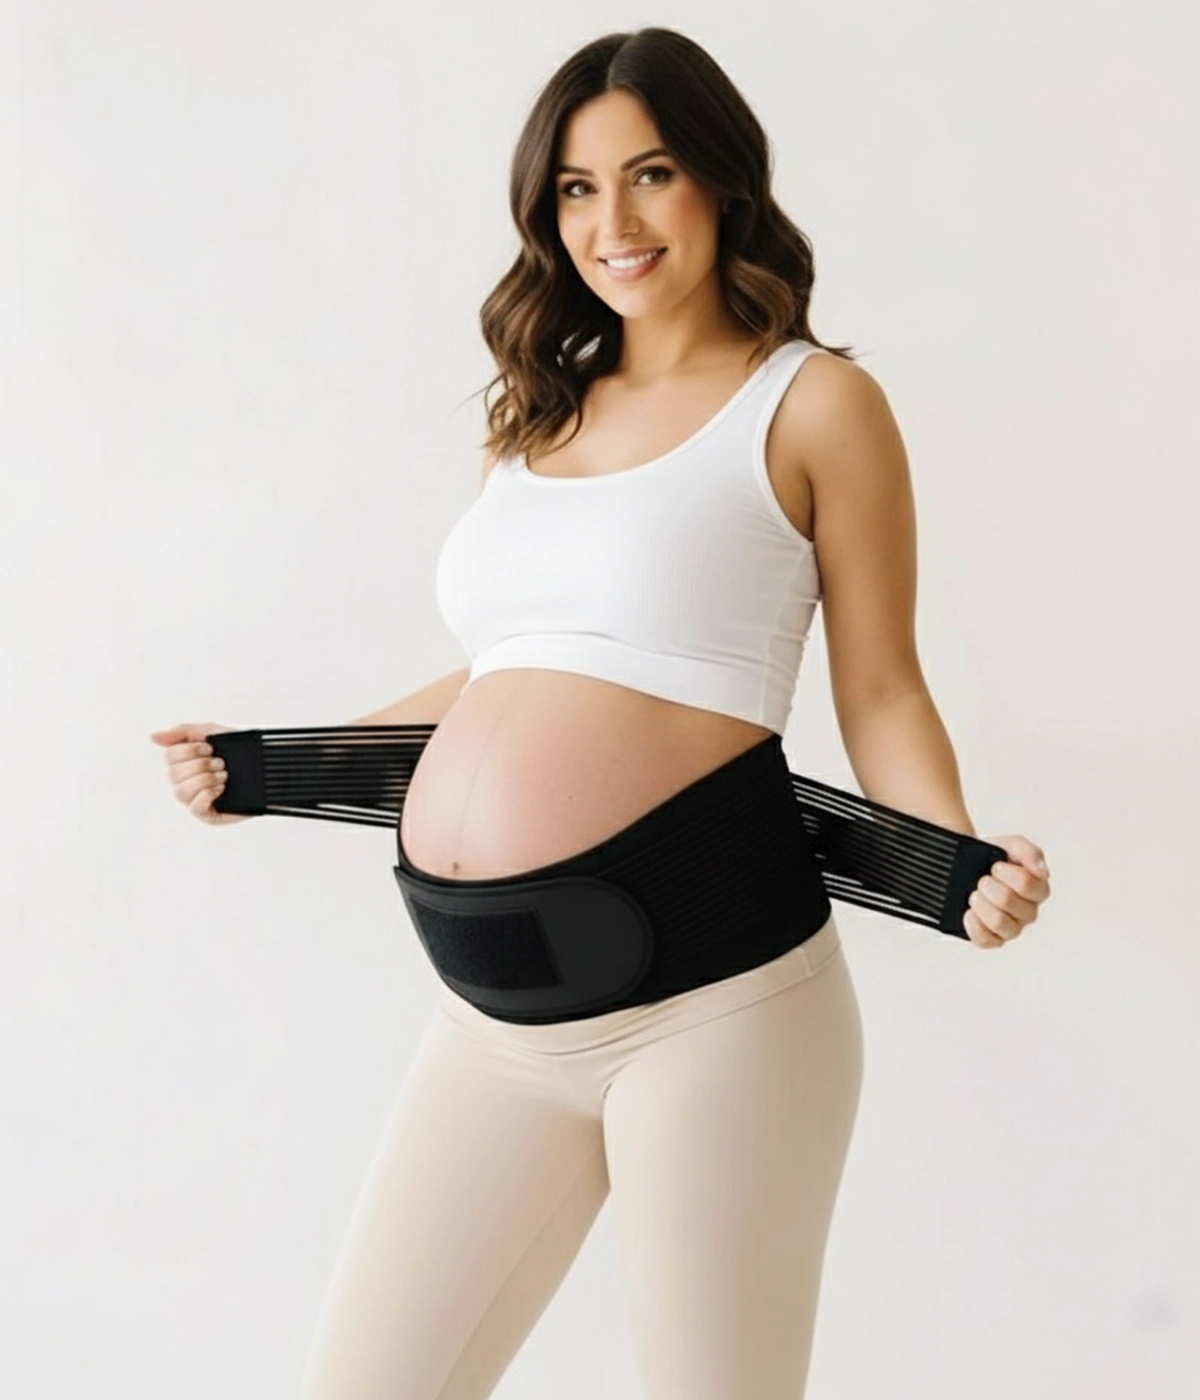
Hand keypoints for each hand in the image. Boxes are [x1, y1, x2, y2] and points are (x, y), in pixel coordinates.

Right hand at [149, 723, 249, 826]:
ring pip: (181, 791)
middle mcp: (184, 782)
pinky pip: (194, 808)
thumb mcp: (212, 733)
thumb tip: (152, 737)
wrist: (267, 766)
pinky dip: (207, 794)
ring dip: (204, 779)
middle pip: (173, 774)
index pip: (169, 756)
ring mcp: (194, 799)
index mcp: (183, 762)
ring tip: (223, 775)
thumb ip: (183, 731)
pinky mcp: (207, 815)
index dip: (189, 750)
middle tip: (220, 762)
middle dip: (200, 765)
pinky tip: (220, 788)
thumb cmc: (238, 749)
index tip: (210, 747)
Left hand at [963, 834, 1050, 948]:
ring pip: (999, 922)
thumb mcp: (1012, 846)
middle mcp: (1028, 912)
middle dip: (988, 886)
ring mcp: (1012, 928)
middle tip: (982, 880)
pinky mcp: (993, 940)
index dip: (1006, 873)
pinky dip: (973, 924)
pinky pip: (985, 940)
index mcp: (1038, 890)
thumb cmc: (994, 858)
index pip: (1028, 885)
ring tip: (974, 894)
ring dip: (980, 903)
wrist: (966, 868)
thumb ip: (1029, 853)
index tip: (995, 866)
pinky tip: (969, 911)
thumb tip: (1041, 871)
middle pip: (1009, 901)